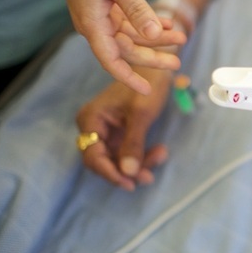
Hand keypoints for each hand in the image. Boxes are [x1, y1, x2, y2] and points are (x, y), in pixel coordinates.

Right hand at [54, 0, 186, 94]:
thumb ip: (137, 10)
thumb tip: (154, 33)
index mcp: (93, 25)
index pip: (112, 61)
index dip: (129, 77)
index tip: (146, 90)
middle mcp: (96, 26)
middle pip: (128, 50)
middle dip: (153, 56)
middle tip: (178, 62)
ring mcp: (102, 17)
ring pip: (132, 36)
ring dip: (156, 38)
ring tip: (181, 37)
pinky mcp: (107, 8)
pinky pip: (131, 21)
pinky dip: (149, 22)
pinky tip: (168, 24)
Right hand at [75, 67, 173, 190]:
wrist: (159, 69)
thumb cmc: (148, 85)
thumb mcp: (141, 115)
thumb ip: (133, 144)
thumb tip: (128, 172)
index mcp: (91, 119)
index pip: (93, 156)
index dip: (110, 173)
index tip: (129, 183)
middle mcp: (94, 127)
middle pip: (104, 161)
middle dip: (126, 170)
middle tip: (148, 176)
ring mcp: (107, 131)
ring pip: (117, 160)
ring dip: (138, 164)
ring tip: (161, 156)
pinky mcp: (120, 133)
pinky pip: (127, 153)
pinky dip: (142, 156)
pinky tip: (160, 151)